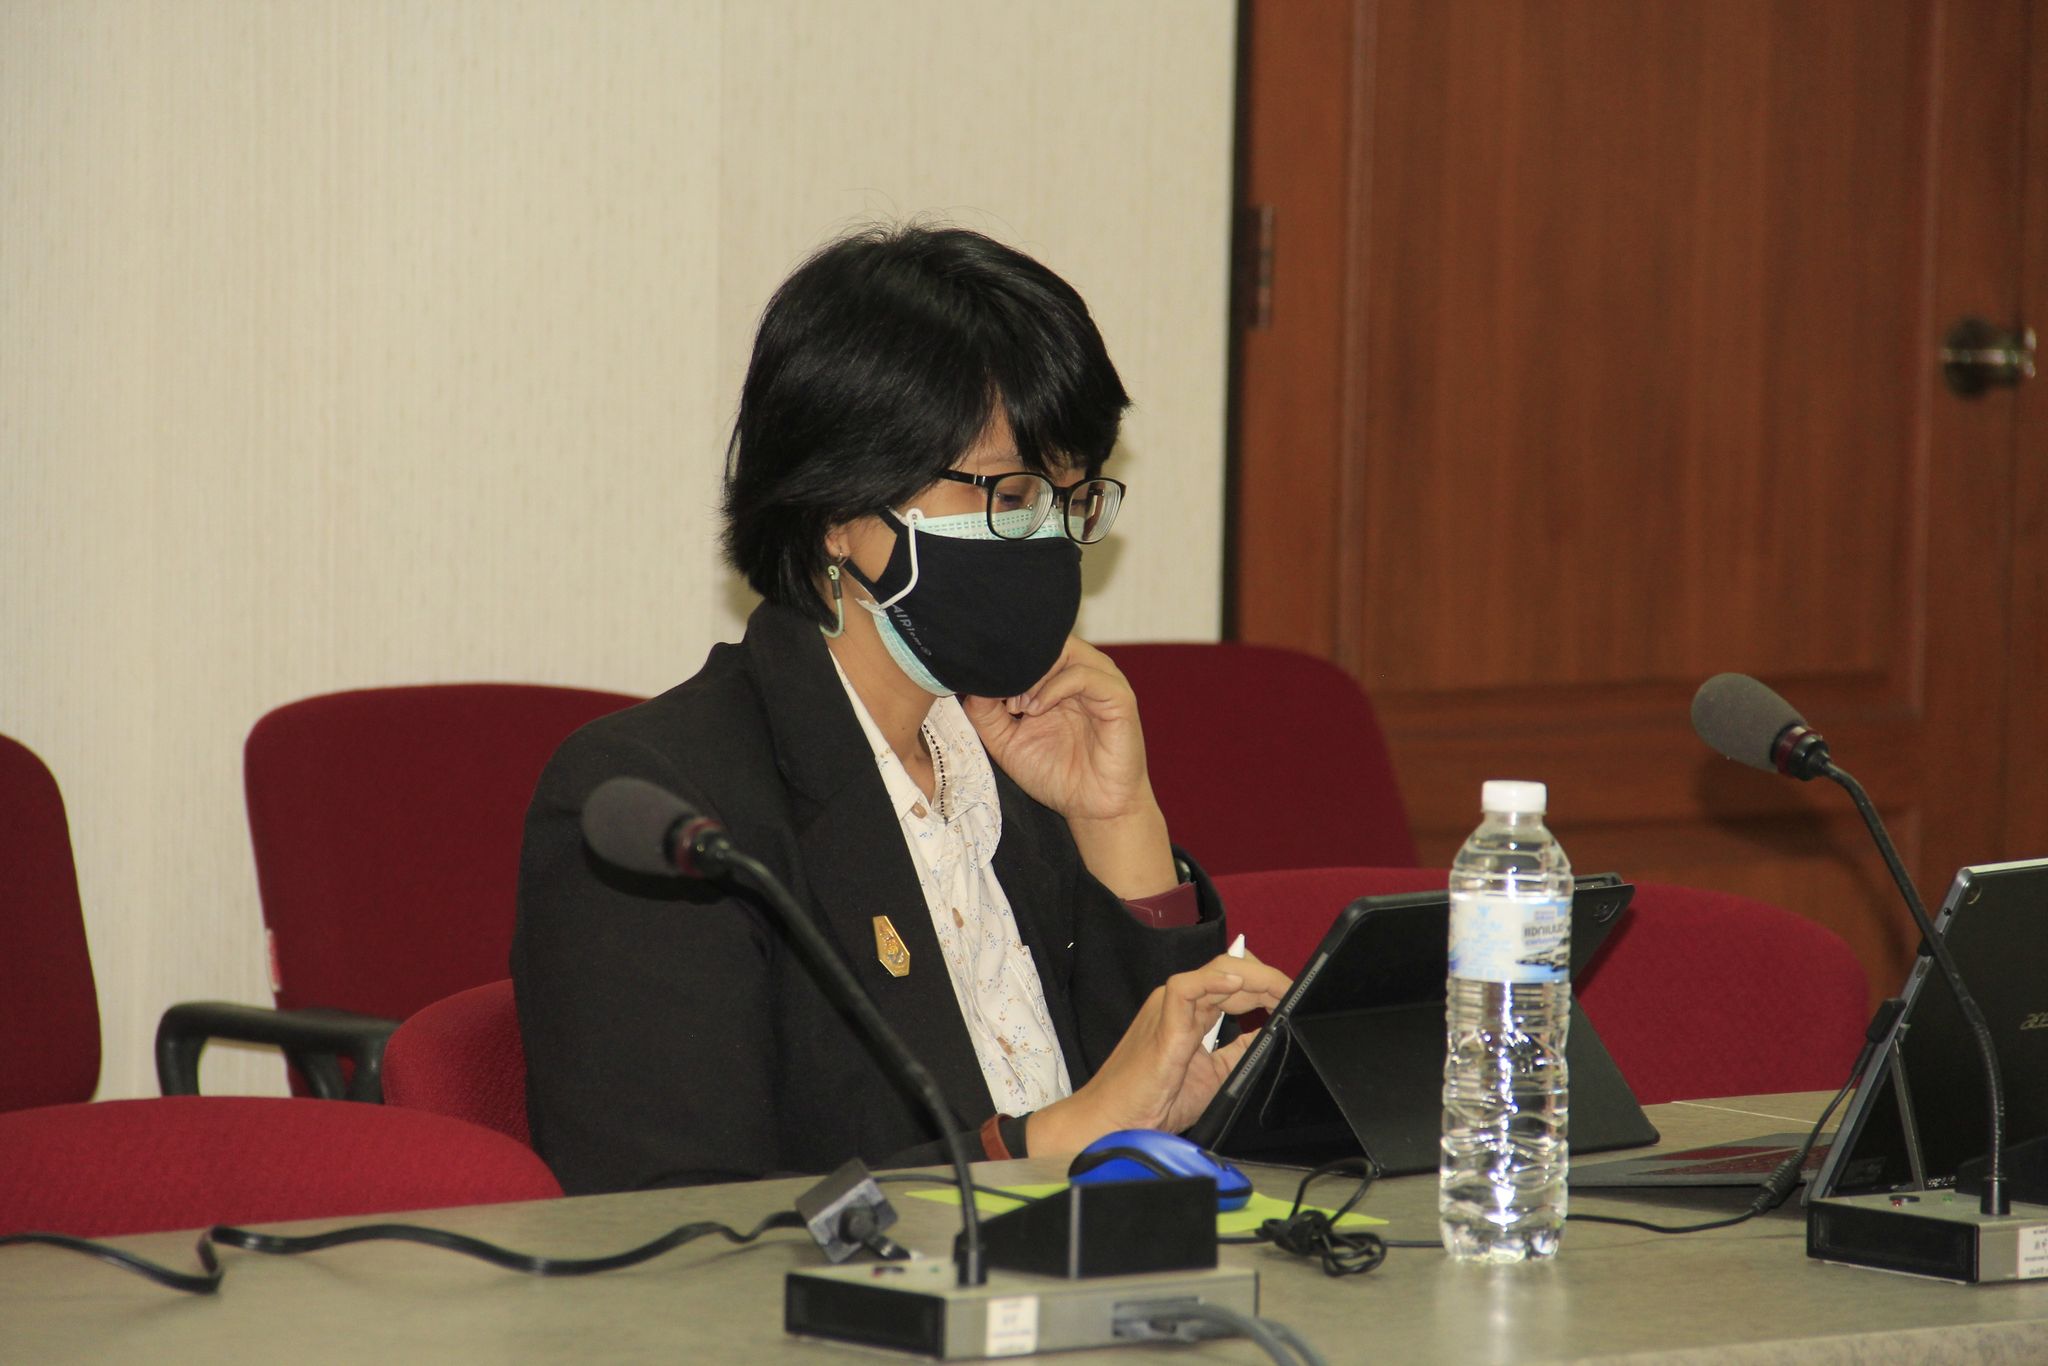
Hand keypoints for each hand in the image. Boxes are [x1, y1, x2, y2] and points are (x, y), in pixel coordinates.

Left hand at [960, 637, 1149, 822]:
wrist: (1093, 808)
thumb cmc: (1056, 774)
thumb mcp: (1006, 742)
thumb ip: (985, 713)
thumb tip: (969, 684)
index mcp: (1059, 678)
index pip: (1032, 645)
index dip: (1005, 660)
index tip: (984, 687)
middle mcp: (1082, 672)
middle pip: (1047, 640)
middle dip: (1018, 664)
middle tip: (1003, 698)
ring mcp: (1103, 682)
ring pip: (1065, 650)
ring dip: (1033, 674)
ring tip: (1018, 706)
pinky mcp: (1119, 697)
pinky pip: (1085, 675)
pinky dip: (1055, 687)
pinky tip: (1037, 709)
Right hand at [1025, 951, 1292, 1156]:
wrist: (1113, 1121)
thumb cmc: (1154, 1102)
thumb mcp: (1215, 1075)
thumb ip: (1239, 1053)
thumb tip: (1273, 1034)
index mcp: (1190, 1014)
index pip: (1234, 985)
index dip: (1266, 987)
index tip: (1294, 997)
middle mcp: (1180, 1004)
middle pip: (1230, 971)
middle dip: (1267, 979)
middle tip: (1296, 992)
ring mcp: (1169, 1008)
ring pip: (1215, 971)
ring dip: (1254, 978)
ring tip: (1282, 989)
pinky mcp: (1161, 1022)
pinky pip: (1186, 987)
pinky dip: (1214, 981)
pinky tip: (1239, 986)